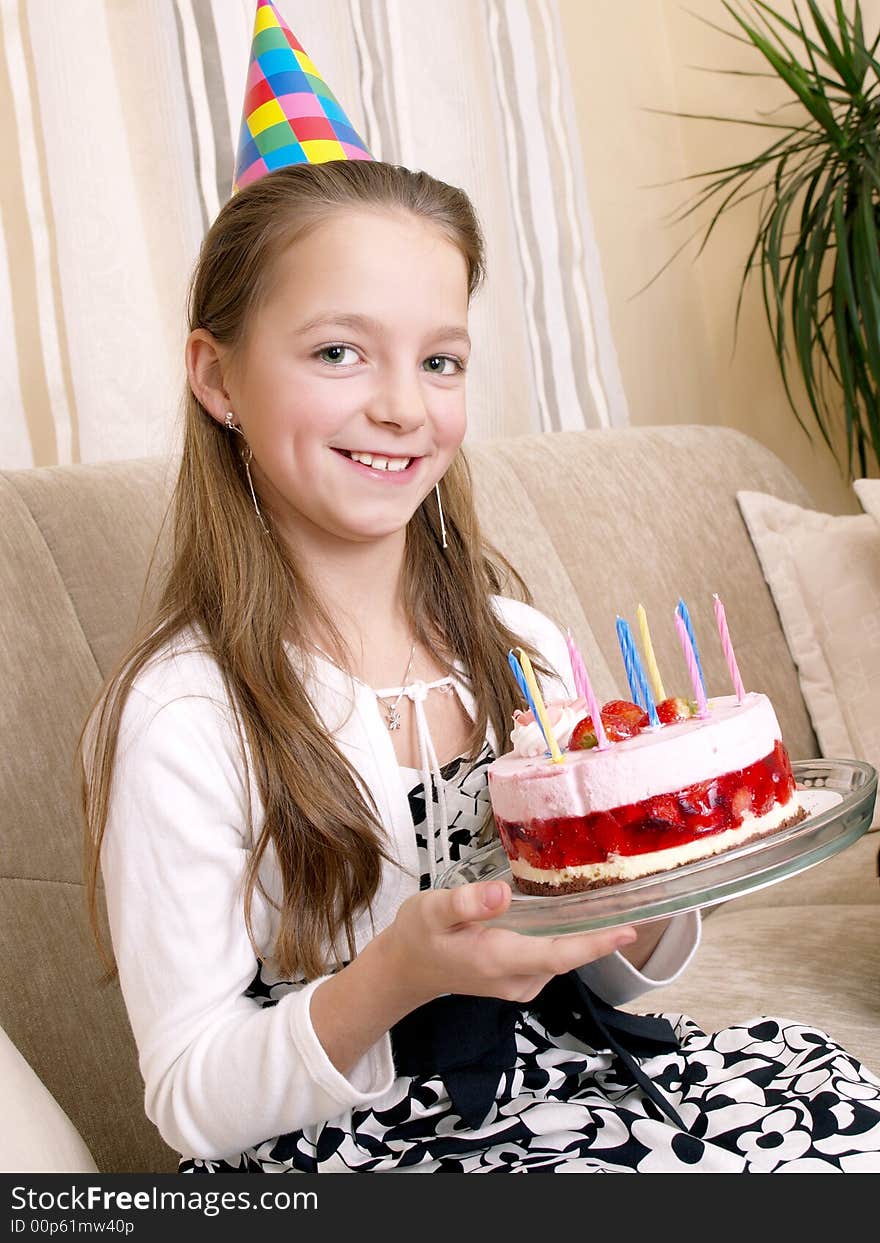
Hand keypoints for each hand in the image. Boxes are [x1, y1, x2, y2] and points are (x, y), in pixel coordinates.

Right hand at [381, 880, 636, 1009]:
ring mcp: (520, 984)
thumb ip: (464, 902)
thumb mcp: (431, 910)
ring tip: (606, 897)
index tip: (627, 930)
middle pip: (567, 956)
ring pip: (561, 957)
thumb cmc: (418, 935)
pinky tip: (571, 912)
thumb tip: (501, 894)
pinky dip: (566, 937)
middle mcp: (516, 979)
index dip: (594, 944)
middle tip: (630, 897)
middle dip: (599, 932)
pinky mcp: (520, 980)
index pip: (557, 955)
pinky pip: (551, 958)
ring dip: (584, 933)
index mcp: (497, 960)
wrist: (407, 968)